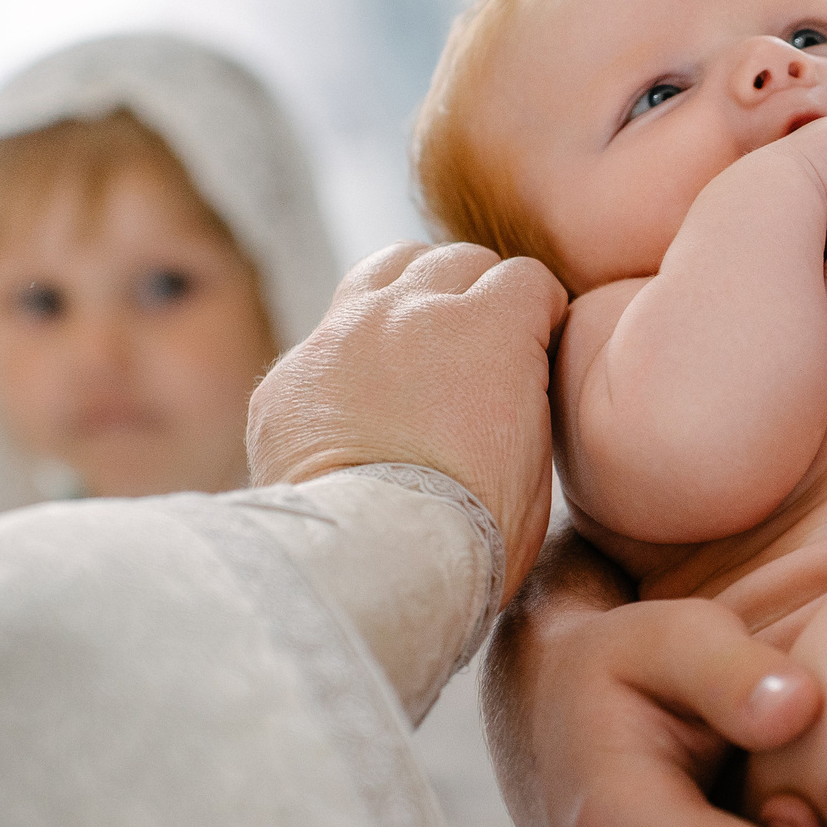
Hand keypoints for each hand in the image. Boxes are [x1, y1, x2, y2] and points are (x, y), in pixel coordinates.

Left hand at [246, 241, 567, 593]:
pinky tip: (358, 399)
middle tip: (480, 340)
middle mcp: (412, 311)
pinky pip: (325, 337)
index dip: (537, 312)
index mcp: (489, 327)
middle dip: (477, 291)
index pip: (526, 278)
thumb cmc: (470, 534)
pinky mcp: (290, 376)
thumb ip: (525, 397)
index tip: (537, 341)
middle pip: (457, 260)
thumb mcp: (535, 464)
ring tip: (418, 335)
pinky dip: (350, 356)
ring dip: (411, 291)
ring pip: (387, 268)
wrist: (369, 566)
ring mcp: (341, 334)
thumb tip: (513, 382)